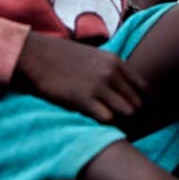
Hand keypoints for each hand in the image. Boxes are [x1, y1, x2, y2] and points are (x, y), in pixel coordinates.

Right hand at [13, 32, 147, 123]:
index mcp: (115, 61)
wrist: (36, 56)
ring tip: (107, 122)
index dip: (143, 102)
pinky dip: (103, 123)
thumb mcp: (93, 56)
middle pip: (136, 102)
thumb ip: (110, 69)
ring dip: (118, 120)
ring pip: (126, 111)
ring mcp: (98, 86)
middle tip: (119, 122)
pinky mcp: (84, 99)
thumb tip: (121, 88)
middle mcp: (111, 73)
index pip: (142, 87)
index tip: (137, 112)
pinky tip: (93, 121)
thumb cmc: (62, 58)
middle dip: (130, 114)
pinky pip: (107, 118)